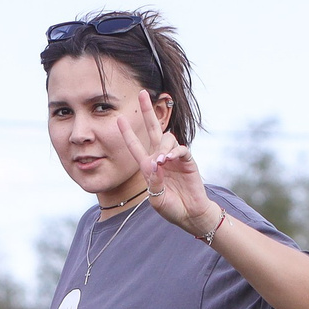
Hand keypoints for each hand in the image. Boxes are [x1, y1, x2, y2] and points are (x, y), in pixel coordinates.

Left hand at [120, 88, 217, 236]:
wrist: (190, 215)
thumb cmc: (171, 207)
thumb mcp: (156, 198)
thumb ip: (154, 182)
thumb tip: (154, 163)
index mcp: (148, 166)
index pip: (135, 146)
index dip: (128, 133)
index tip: (119, 119)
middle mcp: (160, 158)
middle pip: (153, 130)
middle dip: (147, 112)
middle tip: (142, 94)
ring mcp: (174, 158)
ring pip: (167, 139)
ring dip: (162, 147)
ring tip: (162, 161)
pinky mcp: (187, 161)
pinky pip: (181, 150)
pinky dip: (174, 152)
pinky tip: (169, 159)